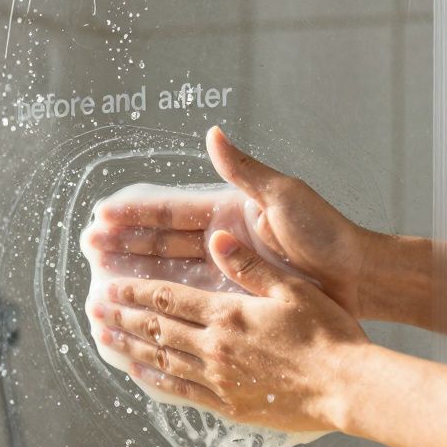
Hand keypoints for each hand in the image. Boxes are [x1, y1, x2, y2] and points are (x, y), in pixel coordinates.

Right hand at [84, 126, 380, 317]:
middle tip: (88, 246)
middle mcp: (221, 243)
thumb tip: (212, 136)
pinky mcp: (234, 301)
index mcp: (227, 213)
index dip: (135, 214)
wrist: (358, 277)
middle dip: (123, 244)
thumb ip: (243, 170)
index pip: (170, 213)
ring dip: (135, 276)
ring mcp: (226, 273)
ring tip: (101, 281)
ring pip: (169, 274)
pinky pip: (190, 304)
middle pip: (161, 244)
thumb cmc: (326, 232)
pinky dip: (164, 306)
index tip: (103, 215)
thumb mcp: (283, 195)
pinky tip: (140, 311)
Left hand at [89, 230, 368, 432]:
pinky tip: (139, 373)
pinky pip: (181, 390)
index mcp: (228, 314)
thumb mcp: (292, 288)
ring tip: (105, 337)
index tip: (110, 286)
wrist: (346, 386)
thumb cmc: (327, 333)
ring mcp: (219, 378)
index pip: (169, 298)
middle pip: (157, 328)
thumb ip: (250, 265)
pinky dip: (155, 379)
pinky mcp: (228, 404)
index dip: (136, 291)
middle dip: (122, 316)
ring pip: (162, 359)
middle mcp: (215, 347)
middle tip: (94, 310)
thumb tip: (216, 238)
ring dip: (130, 346)